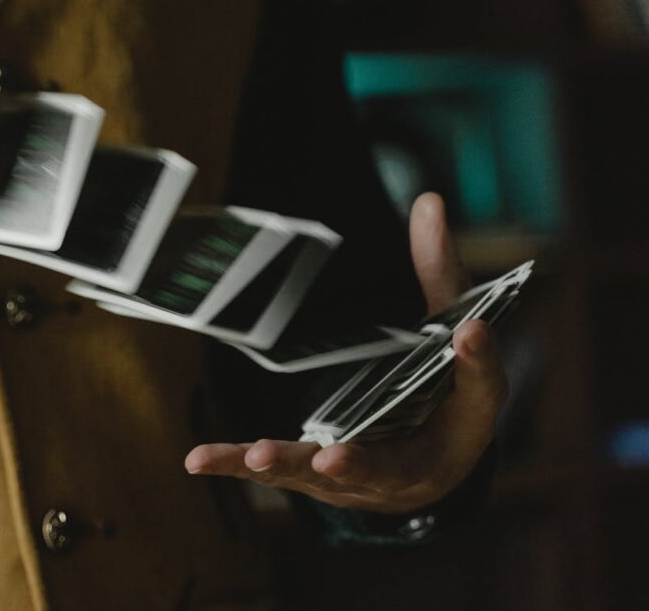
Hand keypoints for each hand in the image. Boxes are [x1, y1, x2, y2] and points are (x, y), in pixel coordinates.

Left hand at [184, 193, 507, 513]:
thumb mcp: (452, 333)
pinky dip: (237, 465)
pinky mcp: (318, 476)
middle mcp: (414, 464)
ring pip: (322, 476)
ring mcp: (361, 477)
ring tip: (260, 457)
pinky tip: (199, 459)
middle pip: (388, 465)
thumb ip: (440, 272)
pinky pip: (279, 471)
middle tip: (335, 457)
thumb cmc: (444, 391)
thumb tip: (428, 200)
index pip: (478, 392)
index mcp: (464, 423)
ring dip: (289, 465)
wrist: (430, 463)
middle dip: (357, 463)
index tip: (470, 332)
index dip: (477, 363)